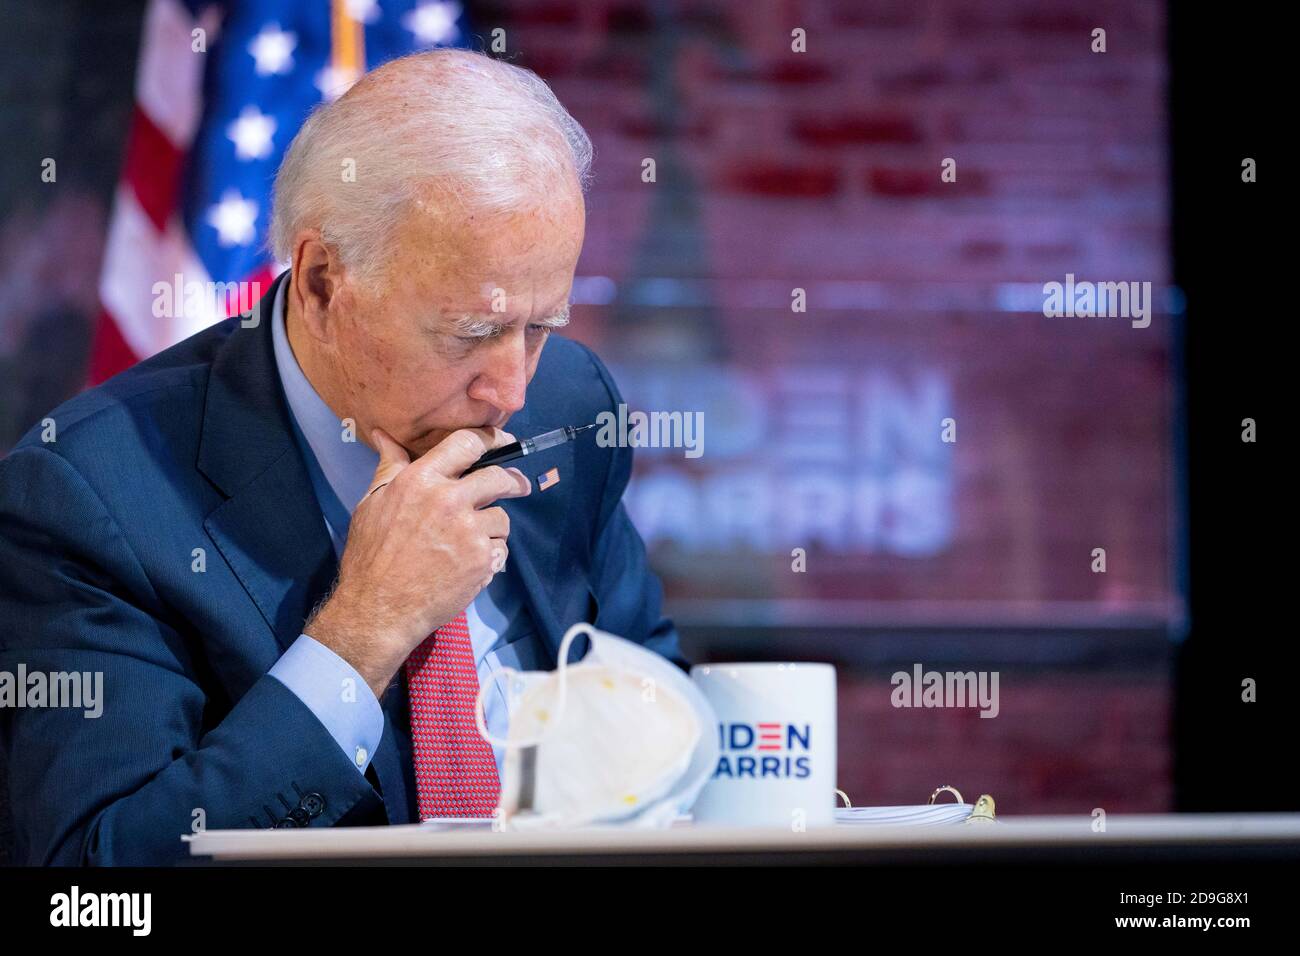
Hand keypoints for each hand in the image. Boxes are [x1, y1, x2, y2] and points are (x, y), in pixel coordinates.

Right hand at [305, 425, 530, 697]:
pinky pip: (501, 548)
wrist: (380, 609)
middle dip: (512, 481)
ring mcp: (470, 531)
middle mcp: (449, 500)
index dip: (491, 439)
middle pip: (499, 477)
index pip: (467, 443)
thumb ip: (390, 466)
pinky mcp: (482, 559)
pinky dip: (491, 555)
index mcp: (421, 480)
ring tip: (472, 542)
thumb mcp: (372, 503)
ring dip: (493, 526)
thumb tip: (385, 435)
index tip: (503, 444)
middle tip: (518, 486)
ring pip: (502, 517)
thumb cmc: (371, 556)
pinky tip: (470, 564)